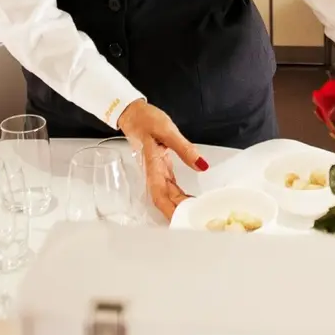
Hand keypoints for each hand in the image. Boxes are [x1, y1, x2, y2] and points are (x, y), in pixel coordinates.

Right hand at [117, 100, 206, 218]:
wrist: (132, 113)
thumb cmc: (146, 120)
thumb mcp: (167, 131)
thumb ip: (185, 149)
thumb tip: (202, 166)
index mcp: (153, 166)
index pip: (160, 195)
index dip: (170, 211)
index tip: (182, 221)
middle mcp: (153, 172)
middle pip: (164, 199)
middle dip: (177, 212)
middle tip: (195, 221)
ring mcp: (156, 171)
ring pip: (166, 194)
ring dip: (178, 205)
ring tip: (195, 213)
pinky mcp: (160, 167)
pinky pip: (169, 186)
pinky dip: (178, 195)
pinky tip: (188, 199)